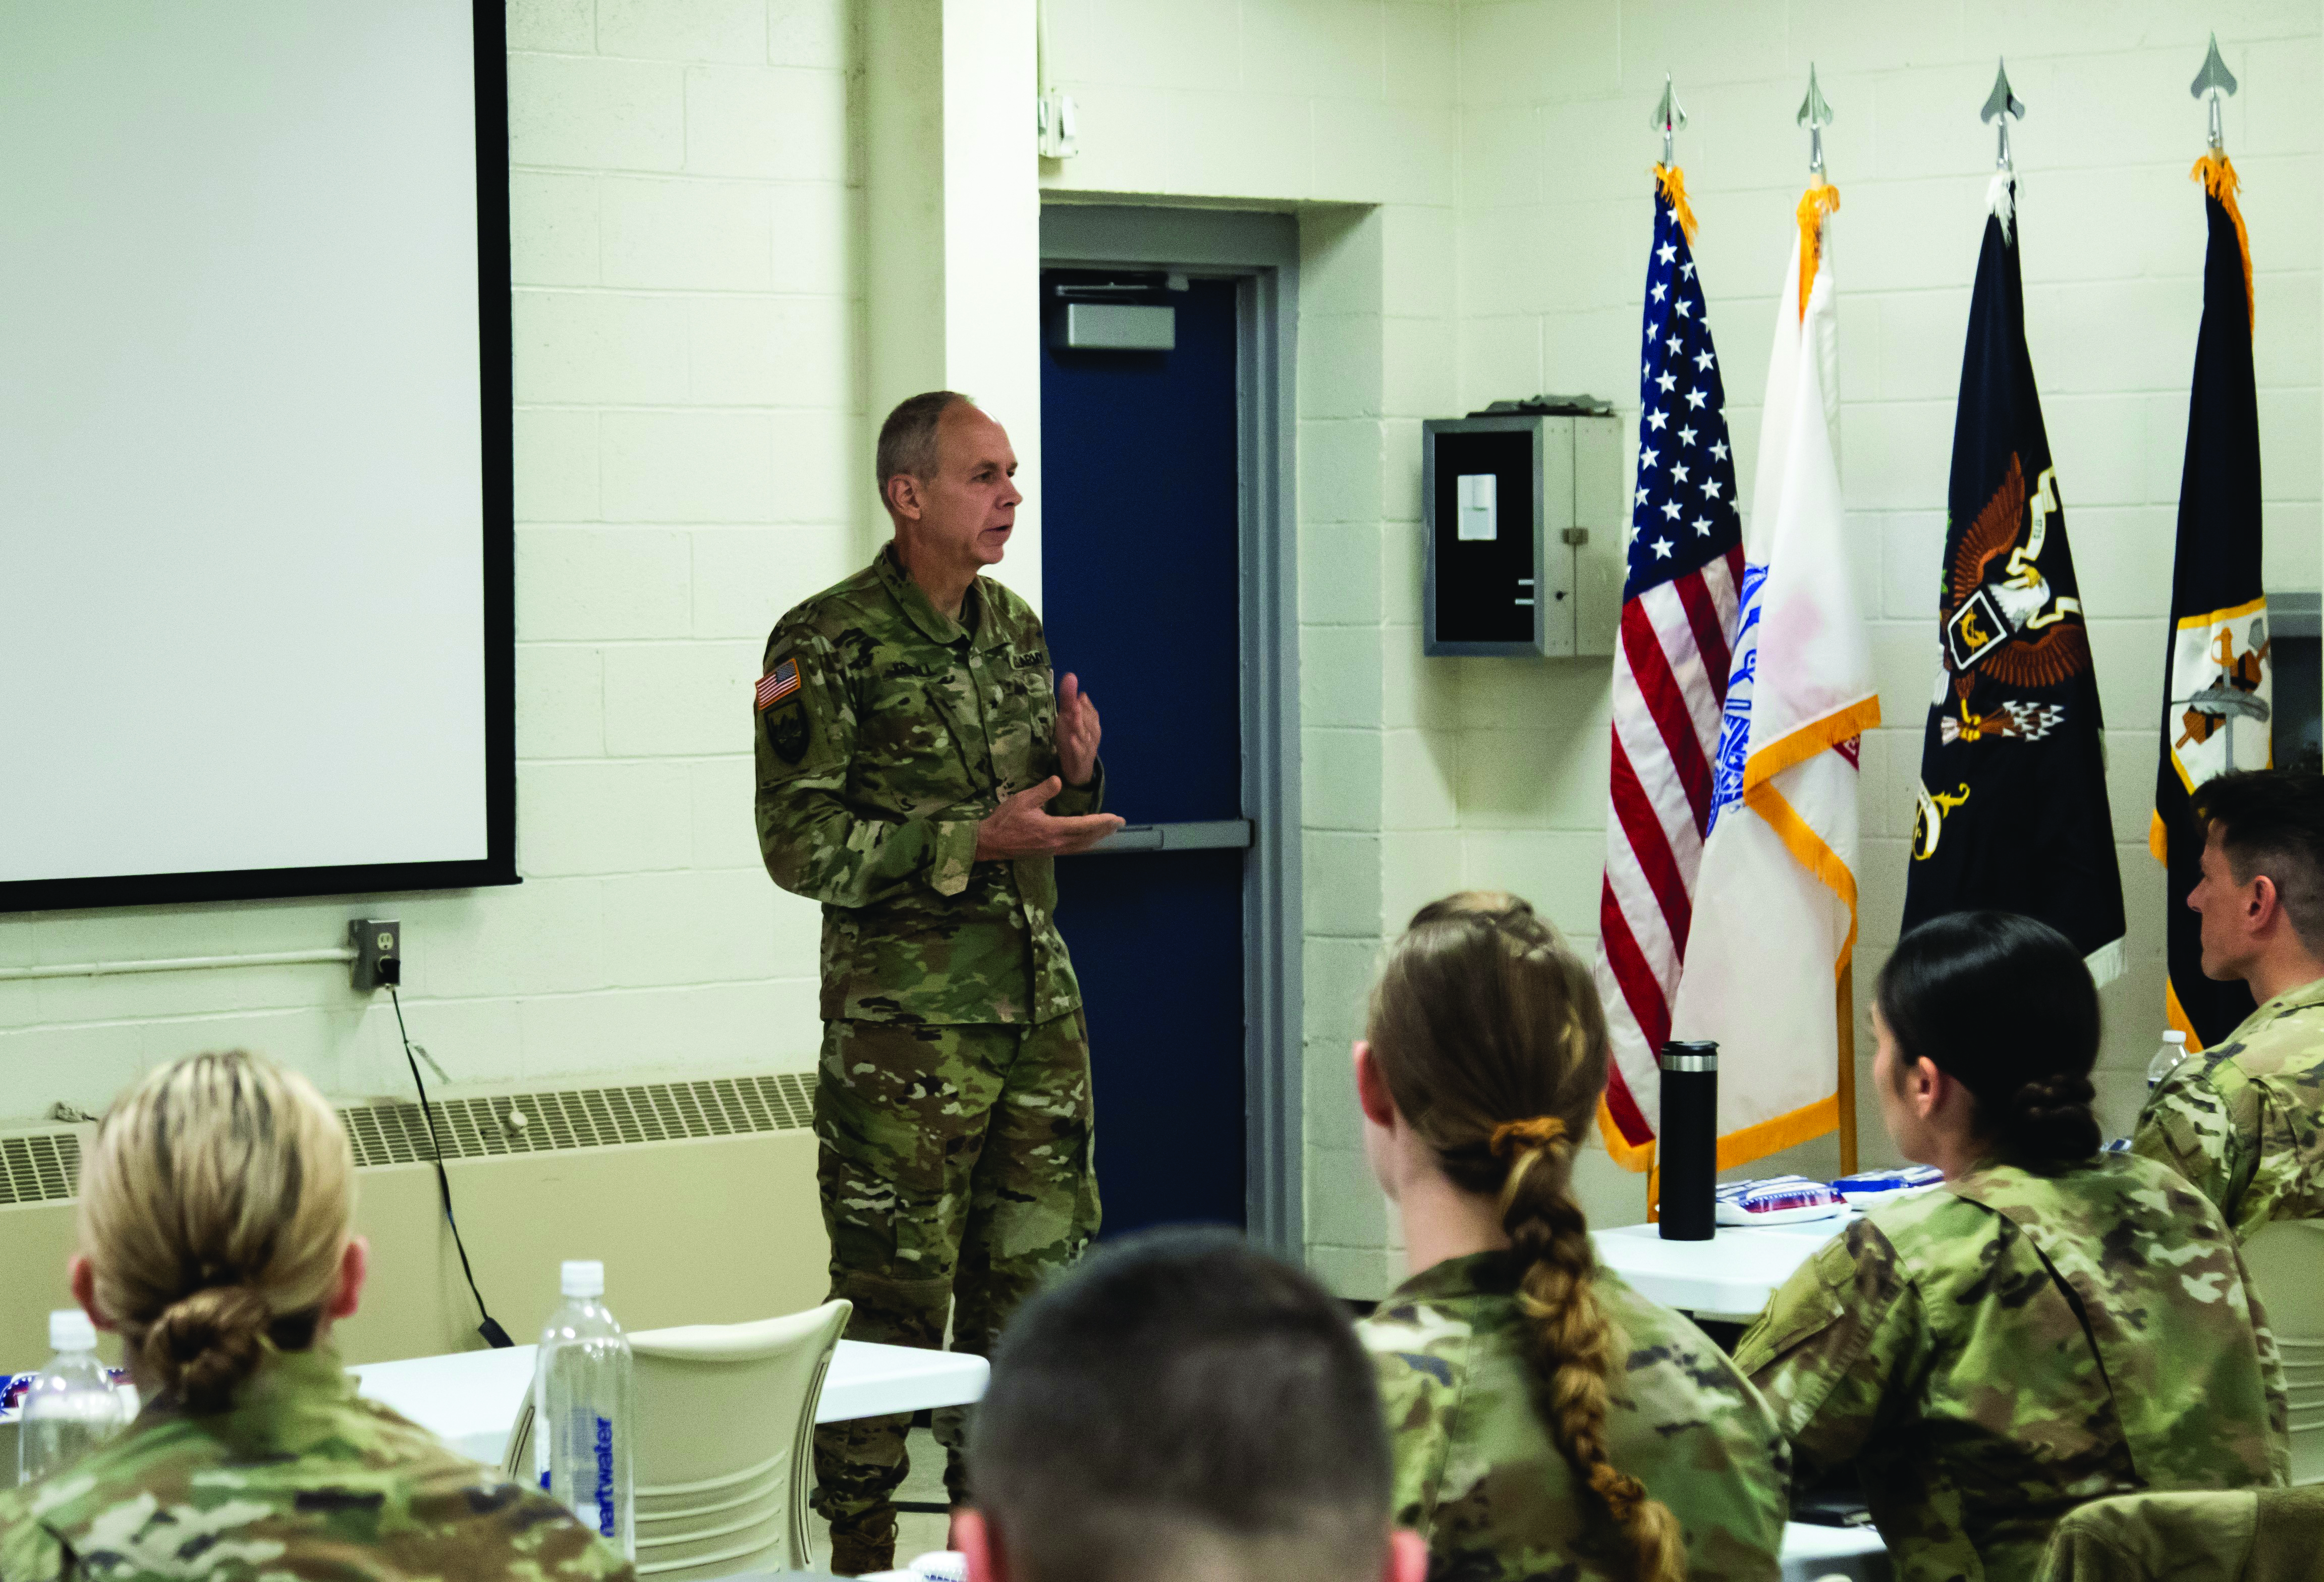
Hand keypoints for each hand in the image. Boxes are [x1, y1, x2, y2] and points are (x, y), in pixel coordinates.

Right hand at [974, 777, 1123, 860]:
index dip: (1102, 822)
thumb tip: (1059, 780)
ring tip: (1110, 831)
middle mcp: (1057, 842)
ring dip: (1097, 837)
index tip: (1116, 818)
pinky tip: (1088, 840)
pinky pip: (1073, 848)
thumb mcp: (1022, 800)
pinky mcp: (1048, 852)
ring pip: (1081, 845)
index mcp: (1052, 829)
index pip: (1083, 825)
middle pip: (1087, 838)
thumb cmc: (1005, 820)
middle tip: (1120, 824)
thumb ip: (1042, 791)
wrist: (990, 843)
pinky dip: (1085, 843)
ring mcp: (1053, 850)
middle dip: (1105, 830)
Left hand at [1057, 672, 1100, 787]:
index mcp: (1092, 722)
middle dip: (1082, 713)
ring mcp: (1088, 747)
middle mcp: (1093, 733)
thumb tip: (1071, 677)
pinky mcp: (1081, 759)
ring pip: (1085, 735)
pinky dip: (1077, 746)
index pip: (1091, 711)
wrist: (1078, 768)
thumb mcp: (1068, 718)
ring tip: (1073, 718)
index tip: (1077, 697)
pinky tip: (1071, 739)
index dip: (1084, 705)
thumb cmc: (1074, 739)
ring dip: (1080, 726)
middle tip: (1074, 704)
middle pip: (1089, 722)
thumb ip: (1068, 699)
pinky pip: (1080, 752)